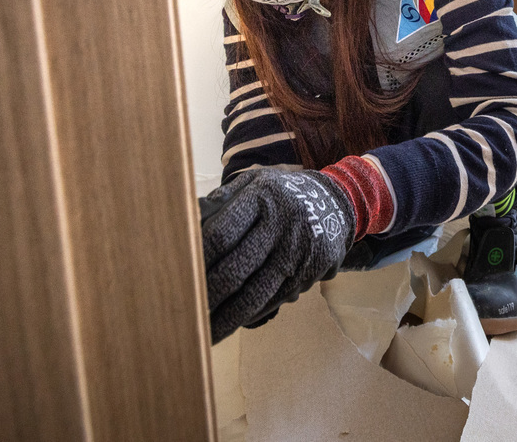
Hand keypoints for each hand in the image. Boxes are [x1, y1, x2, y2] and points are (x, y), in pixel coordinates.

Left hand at [199, 168, 353, 341]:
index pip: (221, 234)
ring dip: (227, 318)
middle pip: (236, 269)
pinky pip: (275, 299)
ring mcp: (299, 250)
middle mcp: (282, 223)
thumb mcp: (256, 182)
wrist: (339, 200)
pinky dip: (251, 314)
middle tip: (184, 314)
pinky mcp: (312, 271)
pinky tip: (232, 322)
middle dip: (207, 296)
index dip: (197, 260)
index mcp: (262, 197)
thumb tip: (186, 222)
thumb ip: (222, 199)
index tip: (177, 278)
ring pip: (256, 292)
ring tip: (204, 333)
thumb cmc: (283, 194)